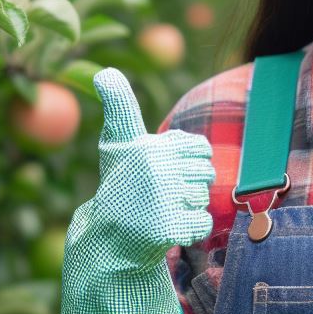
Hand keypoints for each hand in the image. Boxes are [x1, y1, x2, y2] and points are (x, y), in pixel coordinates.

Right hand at [59, 67, 214, 313]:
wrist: (108, 240)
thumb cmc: (121, 185)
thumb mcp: (119, 142)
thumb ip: (120, 106)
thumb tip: (105, 73)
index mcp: (147, 145)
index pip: (200, 148)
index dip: (189, 161)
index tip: (163, 170)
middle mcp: (153, 168)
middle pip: (207, 174)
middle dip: (190, 186)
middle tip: (160, 197)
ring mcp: (160, 199)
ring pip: (204, 199)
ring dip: (189, 209)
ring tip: (160, 213)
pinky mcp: (167, 228)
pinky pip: (204, 223)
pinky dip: (192, 230)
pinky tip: (167, 230)